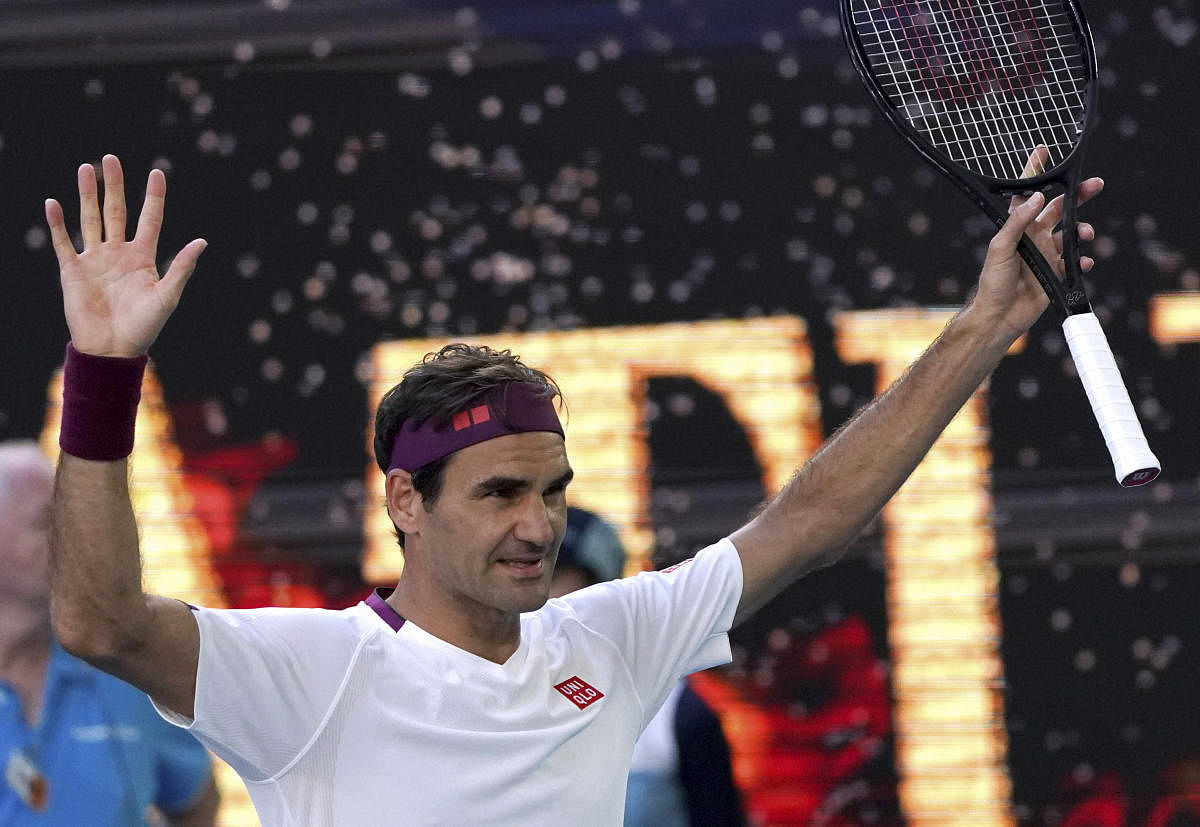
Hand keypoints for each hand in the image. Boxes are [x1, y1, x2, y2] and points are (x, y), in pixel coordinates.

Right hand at [45, 155, 205, 357]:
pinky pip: (64, 242)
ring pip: (91, 219)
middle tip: (110, 158)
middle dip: (114, 186)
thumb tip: (203, 241)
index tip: (157, 172)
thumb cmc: (145, 327)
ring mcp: (95, 260)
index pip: (149, 219)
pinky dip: (58, 224)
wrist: (113, 349)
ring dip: (86, 195)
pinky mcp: (73, 271)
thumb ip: (182, 267)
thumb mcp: (167, 296)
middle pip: (116, 211)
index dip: (153, 197)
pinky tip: (54, 203)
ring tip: (85, 169)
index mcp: (144, 257)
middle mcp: (119, 253)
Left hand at [970, 146, 1102, 338]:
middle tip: (1095, 184)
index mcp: (1018, 227)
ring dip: (1082, 230)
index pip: (1026, 194)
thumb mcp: (1000, 248)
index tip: (1043, 151)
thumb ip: (1017, 222)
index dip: (1034, 173)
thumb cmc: (992, 282)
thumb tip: (1036, 197)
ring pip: (1071, 234)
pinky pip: (1075, 263)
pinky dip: (1082, 261)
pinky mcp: (1054, 273)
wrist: (999, 316)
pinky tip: (1083, 263)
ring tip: (1085, 235)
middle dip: (1077, 196)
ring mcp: (1045, 254)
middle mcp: (1033, 237)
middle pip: (1059, 209)